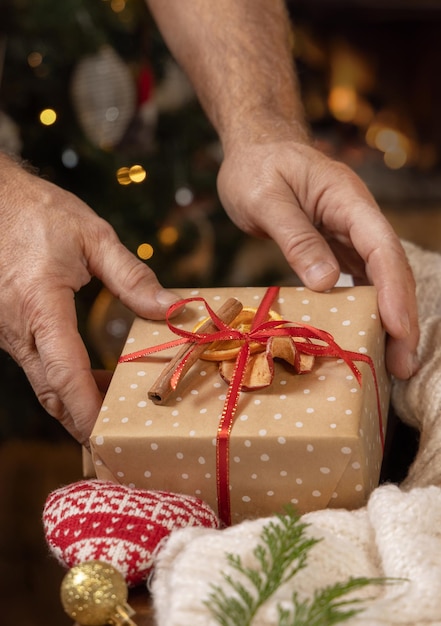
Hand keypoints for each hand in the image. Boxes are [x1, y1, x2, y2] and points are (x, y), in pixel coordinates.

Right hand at [0, 156, 178, 443]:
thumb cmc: (38, 212)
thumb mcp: (92, 237)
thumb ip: (132, 277)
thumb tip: (172, 307)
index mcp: (39, 306)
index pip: (64, 373)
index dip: (87, 410)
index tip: (108, 436)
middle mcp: (18, 329)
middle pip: (51, 393)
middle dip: (84, 420)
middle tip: (122, 436)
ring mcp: (9, 333)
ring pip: (44, 383)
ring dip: (78, 401)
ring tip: (120, 404)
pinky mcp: (11, 329)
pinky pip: (39, 366)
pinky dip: (67, 381)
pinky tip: (96, 376)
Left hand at [217, 126, 418, 379]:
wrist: (254, 151)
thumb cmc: (256, 168)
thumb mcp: (266, 199)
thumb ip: (296, 238)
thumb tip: (327, 282)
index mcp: (347, 200)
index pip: (382, 248)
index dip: (394, 292)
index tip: (399, 331)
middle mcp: (357, 218)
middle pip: (390, 270)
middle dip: (401, 317)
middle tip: (403, 365)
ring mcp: (348, 233)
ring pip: (378, 279)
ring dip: (386, 319)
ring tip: (390, 362)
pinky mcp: (335, 246)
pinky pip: (356, 279)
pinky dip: (363, 306)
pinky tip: (363, 333)